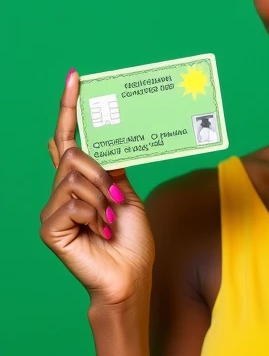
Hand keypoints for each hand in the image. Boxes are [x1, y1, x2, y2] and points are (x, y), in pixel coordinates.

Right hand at [40, 70, 154, 308]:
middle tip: (116, 200)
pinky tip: (98, 232)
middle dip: (102, 174)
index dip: (69, 107)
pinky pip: (72, 202)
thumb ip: (113, 168)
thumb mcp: (128, 195)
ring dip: (102, 199)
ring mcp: (53, 210)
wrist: (131, 277)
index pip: (68, 137)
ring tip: (108, 221)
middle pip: (74, 155)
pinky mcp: (50, 229)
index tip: (75, 77)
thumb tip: (109, 141)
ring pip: (74, 177)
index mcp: (81, 181)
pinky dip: (93, 215)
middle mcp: (62, 192)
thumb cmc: (130, 242)